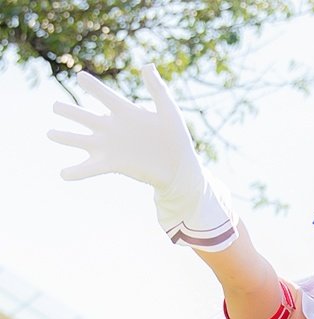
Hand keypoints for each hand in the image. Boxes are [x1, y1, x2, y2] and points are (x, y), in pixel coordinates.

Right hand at [48, 64, 197, 192]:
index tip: (80, 77)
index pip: (105, 96)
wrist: (179, 168)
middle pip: (85, 118)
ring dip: (66, 138)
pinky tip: (63, 175)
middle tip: (55, 107)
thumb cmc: (177, 138)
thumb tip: (147, 65)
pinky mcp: (113, 165)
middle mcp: (114, 129)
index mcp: (125, 113)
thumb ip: (157, 89)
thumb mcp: (168, 111)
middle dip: (70, 112)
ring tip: (51, 134)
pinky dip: (76, 172)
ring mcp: (111, 148)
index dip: (93, 87)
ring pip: (82, 141)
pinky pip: (90, 168)